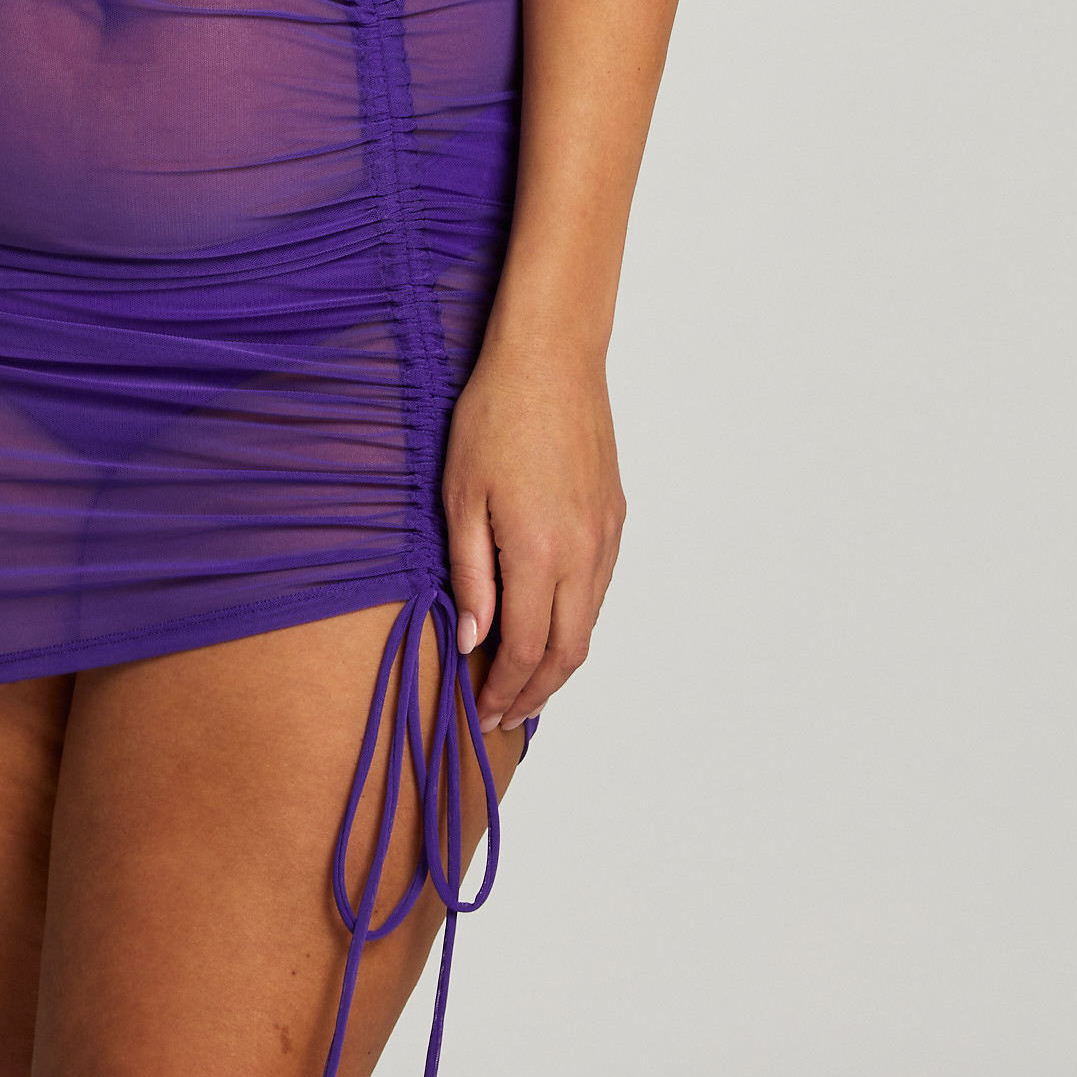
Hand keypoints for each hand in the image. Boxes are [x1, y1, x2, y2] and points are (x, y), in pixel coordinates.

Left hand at [440, 332, 624, 732]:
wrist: (551, 359)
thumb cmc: (493, 417)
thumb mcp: (460, 496)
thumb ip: (471, 575)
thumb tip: (476, 641)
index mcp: (540, 553)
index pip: (525, 651)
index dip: (504, 691)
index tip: (481, 713)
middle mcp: (583, 554)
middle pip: (566, 654)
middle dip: (533, 694)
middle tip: (503, 717)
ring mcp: (606, 537)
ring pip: (589, 626)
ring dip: (557, 665)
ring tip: (523, 685)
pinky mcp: (616, 518)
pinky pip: (600, 590)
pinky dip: (575, 623)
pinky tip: (549, 626)